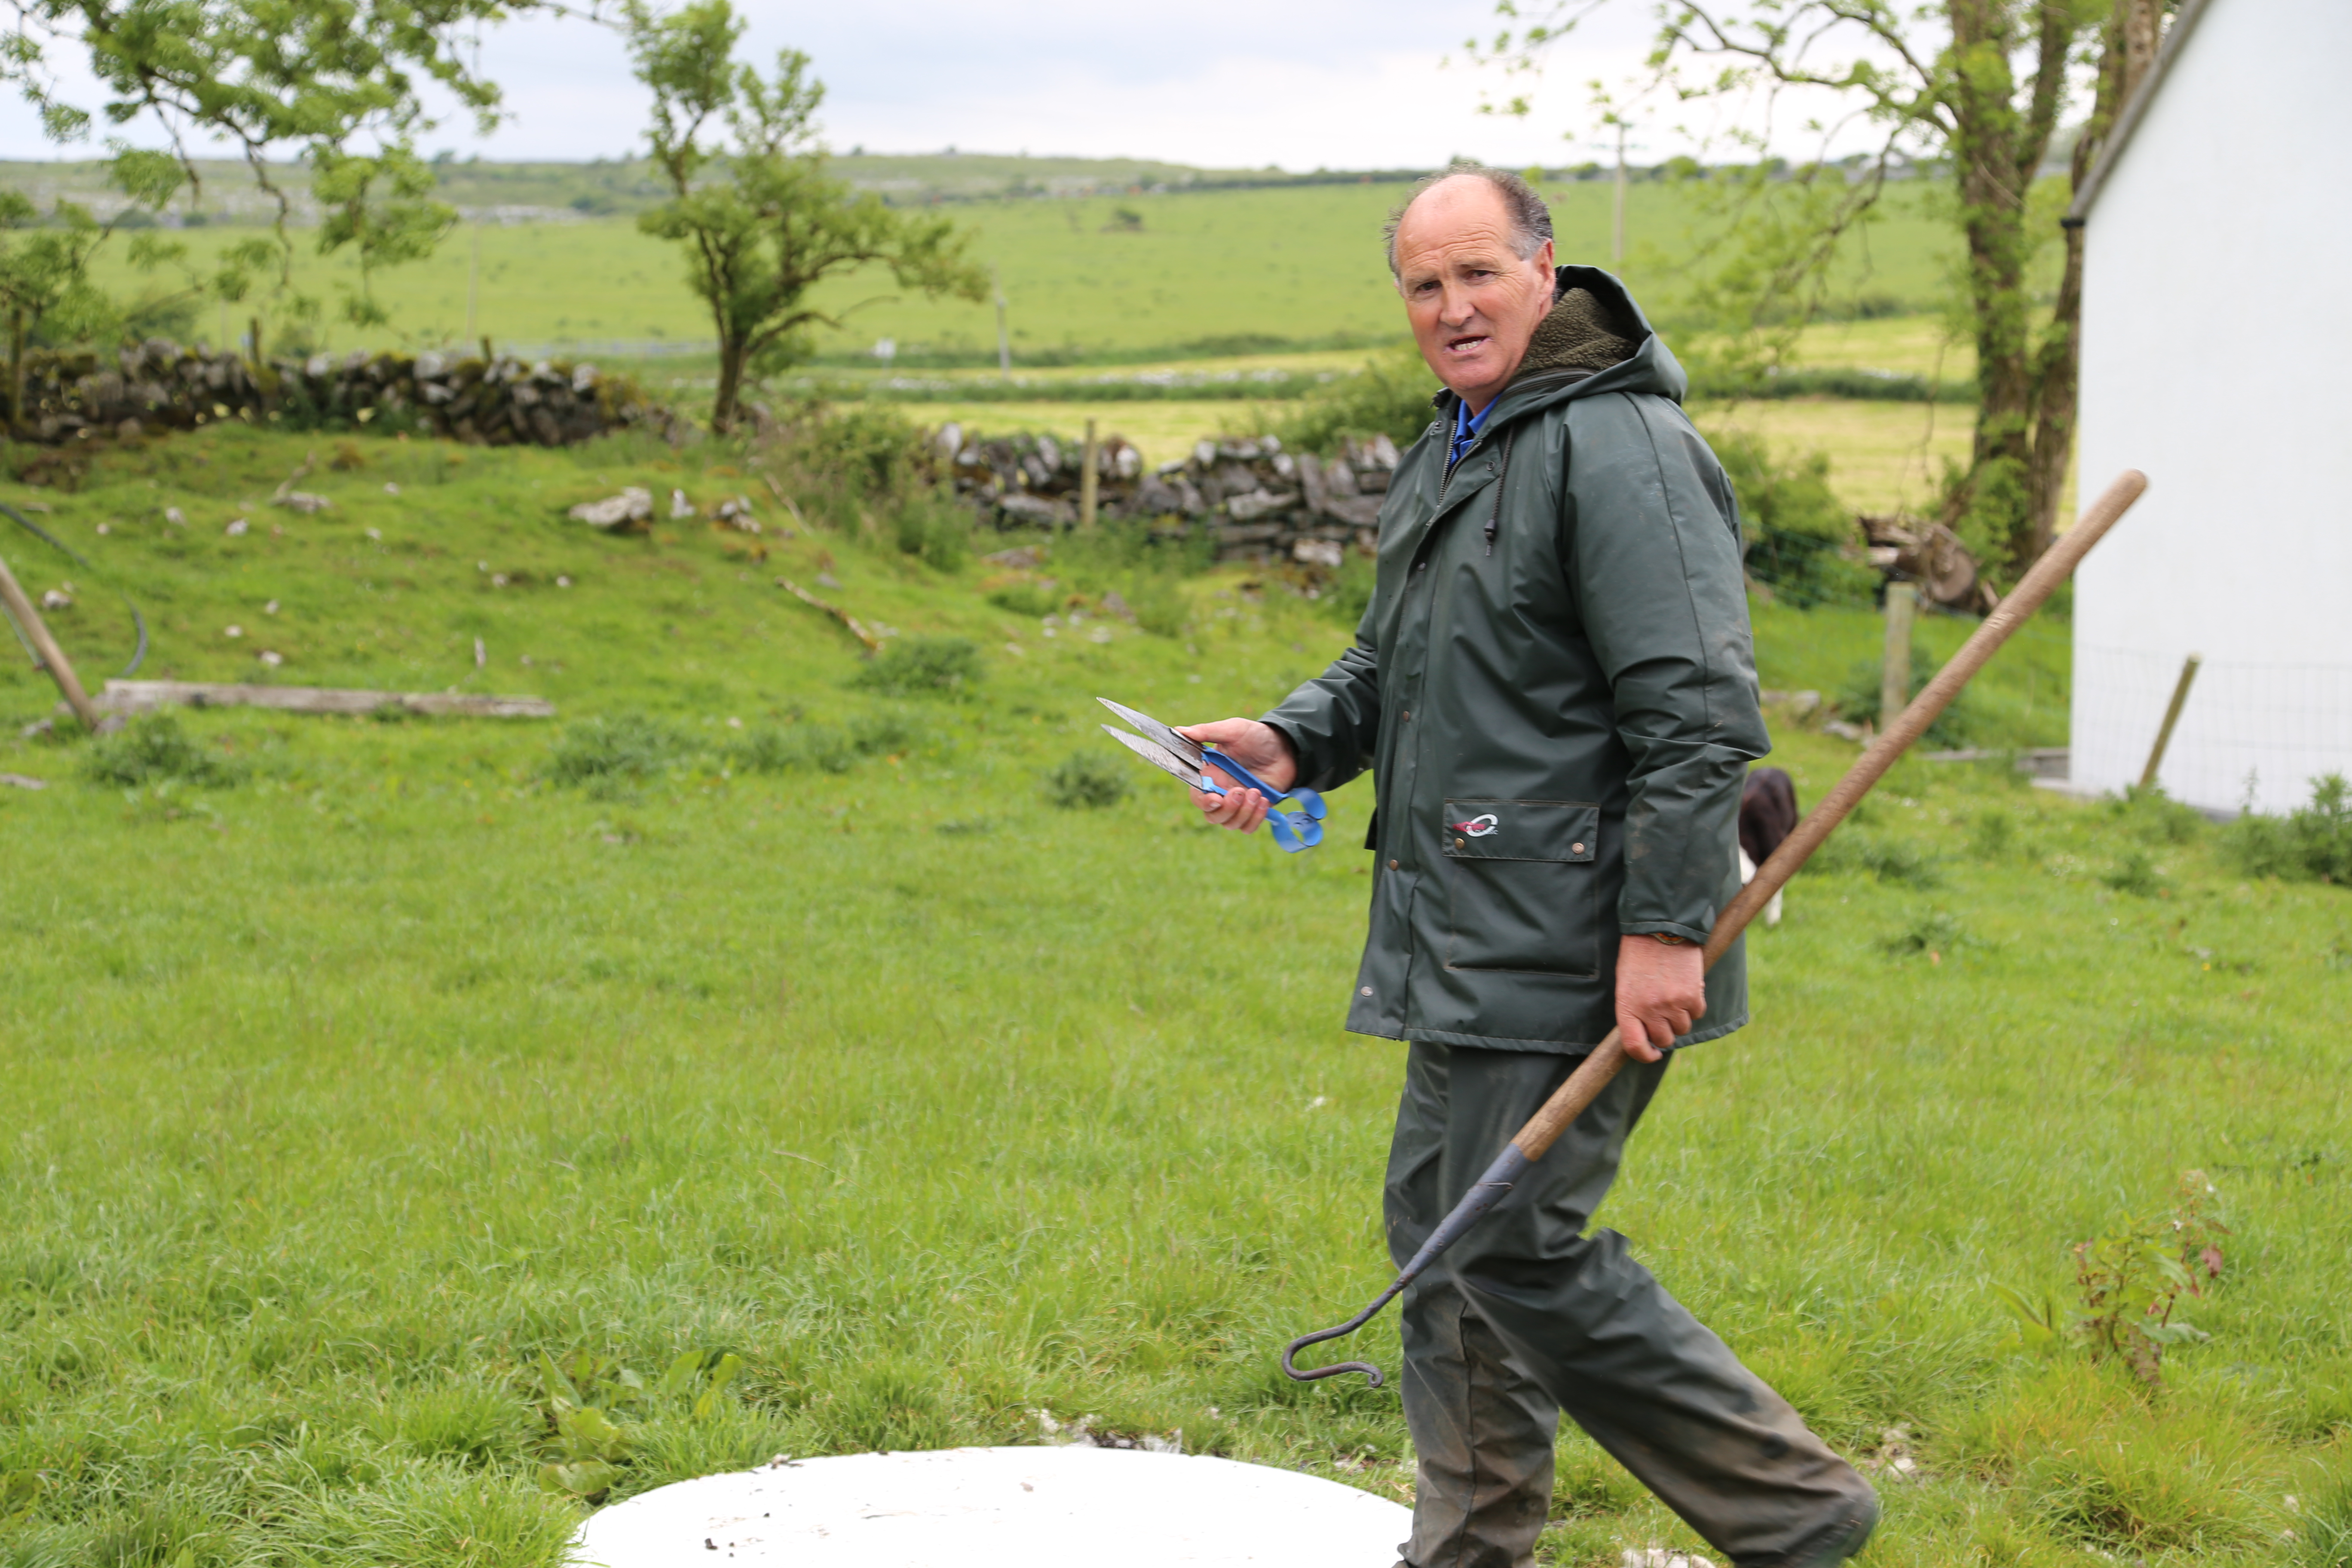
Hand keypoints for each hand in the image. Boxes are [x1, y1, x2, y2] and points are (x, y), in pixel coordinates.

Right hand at [1177, 718, 1297, 834]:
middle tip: (1240, 791)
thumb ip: (1206, 732)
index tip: (1216, 799)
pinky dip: (1255, 818)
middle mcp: (1221, 791)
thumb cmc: (1257, 736)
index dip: (1203, 802)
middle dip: (1226, 809)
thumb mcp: (1233, 729)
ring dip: (1244, 812)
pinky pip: (1248, 827)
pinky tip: (1264, 800)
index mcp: (1211, 774)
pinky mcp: (1254, 810)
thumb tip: (1179, 730)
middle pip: (1212, 816)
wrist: (1287, 747)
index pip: (1197, 796)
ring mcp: (1238, 803)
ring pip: (1230, 824)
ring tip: (1256, 791)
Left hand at [1614, 935, 1705, 1062]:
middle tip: (1664, 1015)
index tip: (1652, 1053)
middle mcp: (1650, 1010)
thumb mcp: (1625, 983)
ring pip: (1683, 1028)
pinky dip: (1694, 1005)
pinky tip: (1686, 987)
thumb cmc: (1638, 955)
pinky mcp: (1693, 996)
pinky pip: (1697, 1013)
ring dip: (1680, 1017)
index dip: (1644, 1056)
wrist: (1661, 929)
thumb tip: (1645, 1034)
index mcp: (1627, 1007)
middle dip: (1665, 1031)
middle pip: (1664, 1040)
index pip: (1634, 1046)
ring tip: (1673, 995)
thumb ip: (1633, 1010)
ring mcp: (1672, 1004)